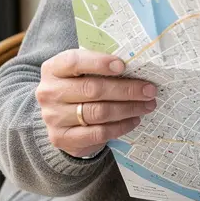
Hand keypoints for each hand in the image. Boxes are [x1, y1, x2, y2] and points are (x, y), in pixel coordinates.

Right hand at [36, 49, 157, 157]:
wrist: (62, 119)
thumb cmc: (80, 88)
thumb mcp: (83, 73)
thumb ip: (101, 67)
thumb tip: (137, 65)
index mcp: (53, 69)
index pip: (74, 62)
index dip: (99, 62)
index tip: (124, 66)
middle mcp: (49, 92)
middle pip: (93, 89)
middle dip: (127, 89)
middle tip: (150, 90)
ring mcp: (53, 117)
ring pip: (99, 112)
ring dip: (129, 108)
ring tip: (148, 105)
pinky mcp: (62, 138)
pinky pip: (98, 133)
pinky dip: (121, 126)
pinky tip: (135, 120)